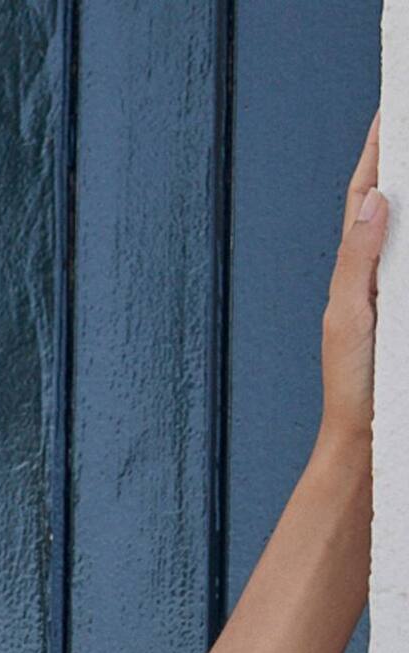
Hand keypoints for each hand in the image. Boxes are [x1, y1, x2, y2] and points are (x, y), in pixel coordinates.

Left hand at [320, 105, 386, 459]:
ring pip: (407, 227)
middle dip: (402, 159)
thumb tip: (375, 199)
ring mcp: (394, 293)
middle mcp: (374, 275)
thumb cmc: (354, 388)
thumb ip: (359, 260)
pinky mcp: (408, 313)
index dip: (378, 152)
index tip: (392, 109)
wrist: (366, 443)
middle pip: (390, 203)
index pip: (366, 197)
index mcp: (353, 271)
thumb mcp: (350, 318)